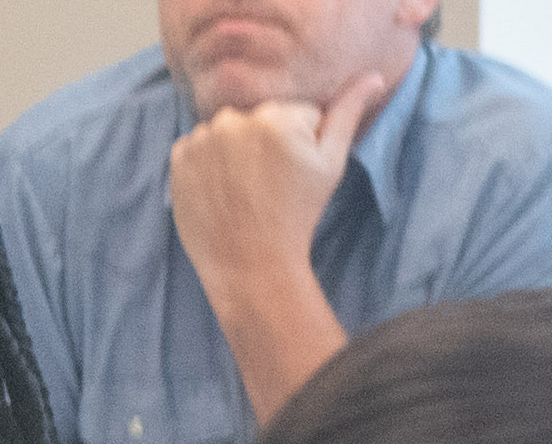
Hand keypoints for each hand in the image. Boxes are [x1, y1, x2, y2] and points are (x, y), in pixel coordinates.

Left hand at [164, 71, 390, 283]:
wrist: (249, 259)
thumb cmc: (297, 212)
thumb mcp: (331, 162)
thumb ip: (348, 113)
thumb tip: (374, 76)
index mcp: (277, 116)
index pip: (297, 113)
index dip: (302, 142)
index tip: (294, 170)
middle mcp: (234, 119)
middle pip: (260, 119)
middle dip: (268, 142)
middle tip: (271, 180)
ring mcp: (202, 138)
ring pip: (229, 131)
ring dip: (236, 150)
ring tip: (247, 186)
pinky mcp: (177, 157)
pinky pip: (199, 146)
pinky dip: (209, 162)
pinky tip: (222, 187)